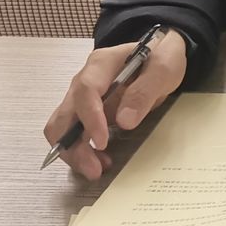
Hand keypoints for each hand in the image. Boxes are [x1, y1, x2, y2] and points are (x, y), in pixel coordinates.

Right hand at [43, 30, 189, 177]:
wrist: (160, 55)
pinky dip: (81, 150)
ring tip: (96, 169)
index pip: (85, 91)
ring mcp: (83, 98)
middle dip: (73, 145)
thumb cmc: (161, 57)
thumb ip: (145, 91)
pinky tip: (101, 160)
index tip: (102, 141)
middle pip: (65, 114)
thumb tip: (125, 121)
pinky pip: (75, 134)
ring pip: (63, 128)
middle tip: (93, 168)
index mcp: (101, 64)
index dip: (90, 118)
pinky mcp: (87, 113)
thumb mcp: (163, 69)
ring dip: (74, 151)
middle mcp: (84, 81)